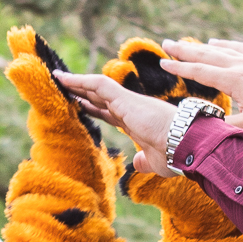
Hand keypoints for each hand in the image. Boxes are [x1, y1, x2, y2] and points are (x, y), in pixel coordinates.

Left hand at [51, 72, 180, 175]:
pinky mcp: (124, 98)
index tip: (78, 104)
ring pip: (95, 87)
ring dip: (75, 83)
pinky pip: (98, 84)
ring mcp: (127, 102)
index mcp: (135, 122)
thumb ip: (144, 160)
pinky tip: (63, 79)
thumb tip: (138, 164)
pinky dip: (80, 80)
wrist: (186, 145)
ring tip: (56, 77)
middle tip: (61, 86)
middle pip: (99, 97)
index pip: (108, 111)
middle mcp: (129, 109)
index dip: (92, 107)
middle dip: (80, 92)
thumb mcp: (154, 162)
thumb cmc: (175, 154)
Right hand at [152, 39, 242, 138]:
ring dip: (200, 46)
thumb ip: (223, 128)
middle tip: (165, 43)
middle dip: (184, 50)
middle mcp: (240, 66)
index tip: (162, 62)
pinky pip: (238, 48)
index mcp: (234, 81)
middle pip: (206, 55)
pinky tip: (217, 42)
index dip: (179, 67)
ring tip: (185, 43)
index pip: (200, 71)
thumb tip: (200, 130)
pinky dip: (224, 45)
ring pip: (220, 50)